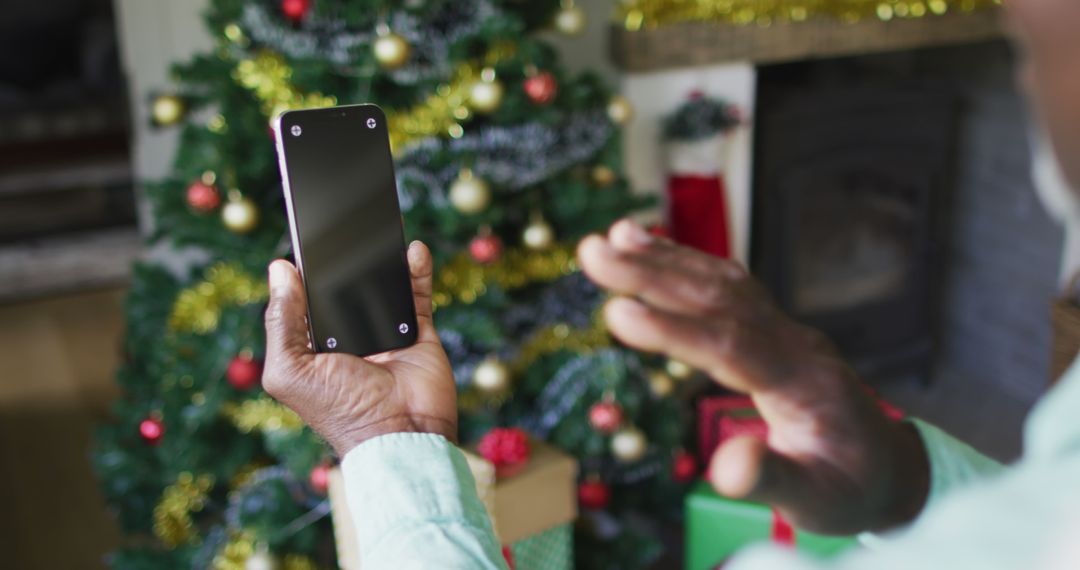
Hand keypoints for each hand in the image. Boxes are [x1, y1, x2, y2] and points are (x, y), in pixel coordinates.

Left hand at [261, 241, 456, 456]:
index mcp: (310, 346)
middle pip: (343, 287)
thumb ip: (281, 321)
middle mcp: (346, 337)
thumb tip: (279, 269)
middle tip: (344, 228)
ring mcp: (383, 333)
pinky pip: (415, 294)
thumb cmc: (340, 412)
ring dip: (379, 258)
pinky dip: (415, 270)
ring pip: (380, 284)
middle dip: (343, 259)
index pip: (303, 299)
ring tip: (376, 229)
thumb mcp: (289, 371)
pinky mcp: (417, 333)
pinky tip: (411, 249)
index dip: (303, 271)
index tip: (306, 239)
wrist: (401, 435)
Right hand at [578, 220, 928, 534]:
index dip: (673, 330)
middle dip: (652, 273)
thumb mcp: (817, 502)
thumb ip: (773, 480)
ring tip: (607, 238)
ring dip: (663, 258)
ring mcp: (784, 330)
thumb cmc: (848, 488)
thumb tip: (726, 466)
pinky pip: (726, 287)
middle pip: (720, 299)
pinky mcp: (771, 328)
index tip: (616, 314)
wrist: (888, 464)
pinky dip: (684, 263)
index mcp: (803, 384)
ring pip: (721, 283)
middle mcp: (793, 343)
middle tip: (591, 252)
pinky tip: (647, 247)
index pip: (731, 347)